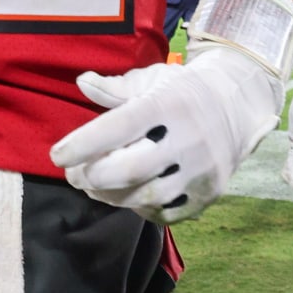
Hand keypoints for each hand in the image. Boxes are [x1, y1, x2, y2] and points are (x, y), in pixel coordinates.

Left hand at [49, 47, 279, 223]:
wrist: (235, 106)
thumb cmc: (179, 91)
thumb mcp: (151, 79)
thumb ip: (115, 87)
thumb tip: (82, 82)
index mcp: (168, 104)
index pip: (120, 126)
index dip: (85, 143)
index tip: (57, 155)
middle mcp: (188, 138)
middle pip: (132, 168)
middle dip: (93, 176)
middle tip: (72, 175)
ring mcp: (201, 170)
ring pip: (147, 195)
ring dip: (111, 196)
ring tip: (92, 187)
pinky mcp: (208, 194)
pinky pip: (167, 213)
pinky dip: (139, 208)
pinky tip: (124, 196)